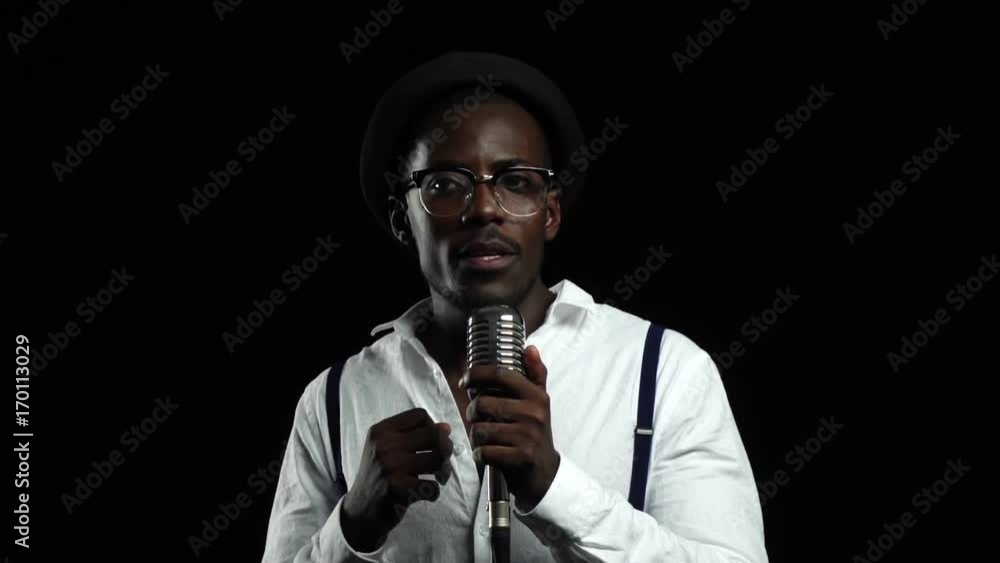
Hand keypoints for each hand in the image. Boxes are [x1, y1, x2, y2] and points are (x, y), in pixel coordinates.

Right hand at [341, 408, 452, 551]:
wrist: (360, 511)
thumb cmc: (380, 477)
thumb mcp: (388, 450)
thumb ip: (415, 435)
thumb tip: (447, 428)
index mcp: (381, 430)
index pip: (420, 415)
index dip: (433, 427)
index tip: (430, 444)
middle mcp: (384, 444)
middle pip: (434, 434)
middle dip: (446, 448)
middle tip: (442, 462)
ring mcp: (391, 466)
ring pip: (438, 457)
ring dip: (445, 470)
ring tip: (439, 477)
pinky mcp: (398, 488)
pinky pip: (433, 486)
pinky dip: (436, 491)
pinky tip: (428, 494)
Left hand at [460, 345, 560, 510]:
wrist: (545, 473)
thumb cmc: (535, 434)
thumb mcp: (539, 403)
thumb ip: (535, 375)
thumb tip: (530, 347)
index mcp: (536, 396)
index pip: (501, 374)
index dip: (478, 374)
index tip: (464, 380)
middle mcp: (534, 413)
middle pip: (483, 403)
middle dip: (473, 412)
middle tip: (477, 418)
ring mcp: (528, 436)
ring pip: (480, 429)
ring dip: (475, 436)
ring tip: (484, 438)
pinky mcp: (520, 458)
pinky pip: (484, 451)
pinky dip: (480, 454)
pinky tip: (488, 454)